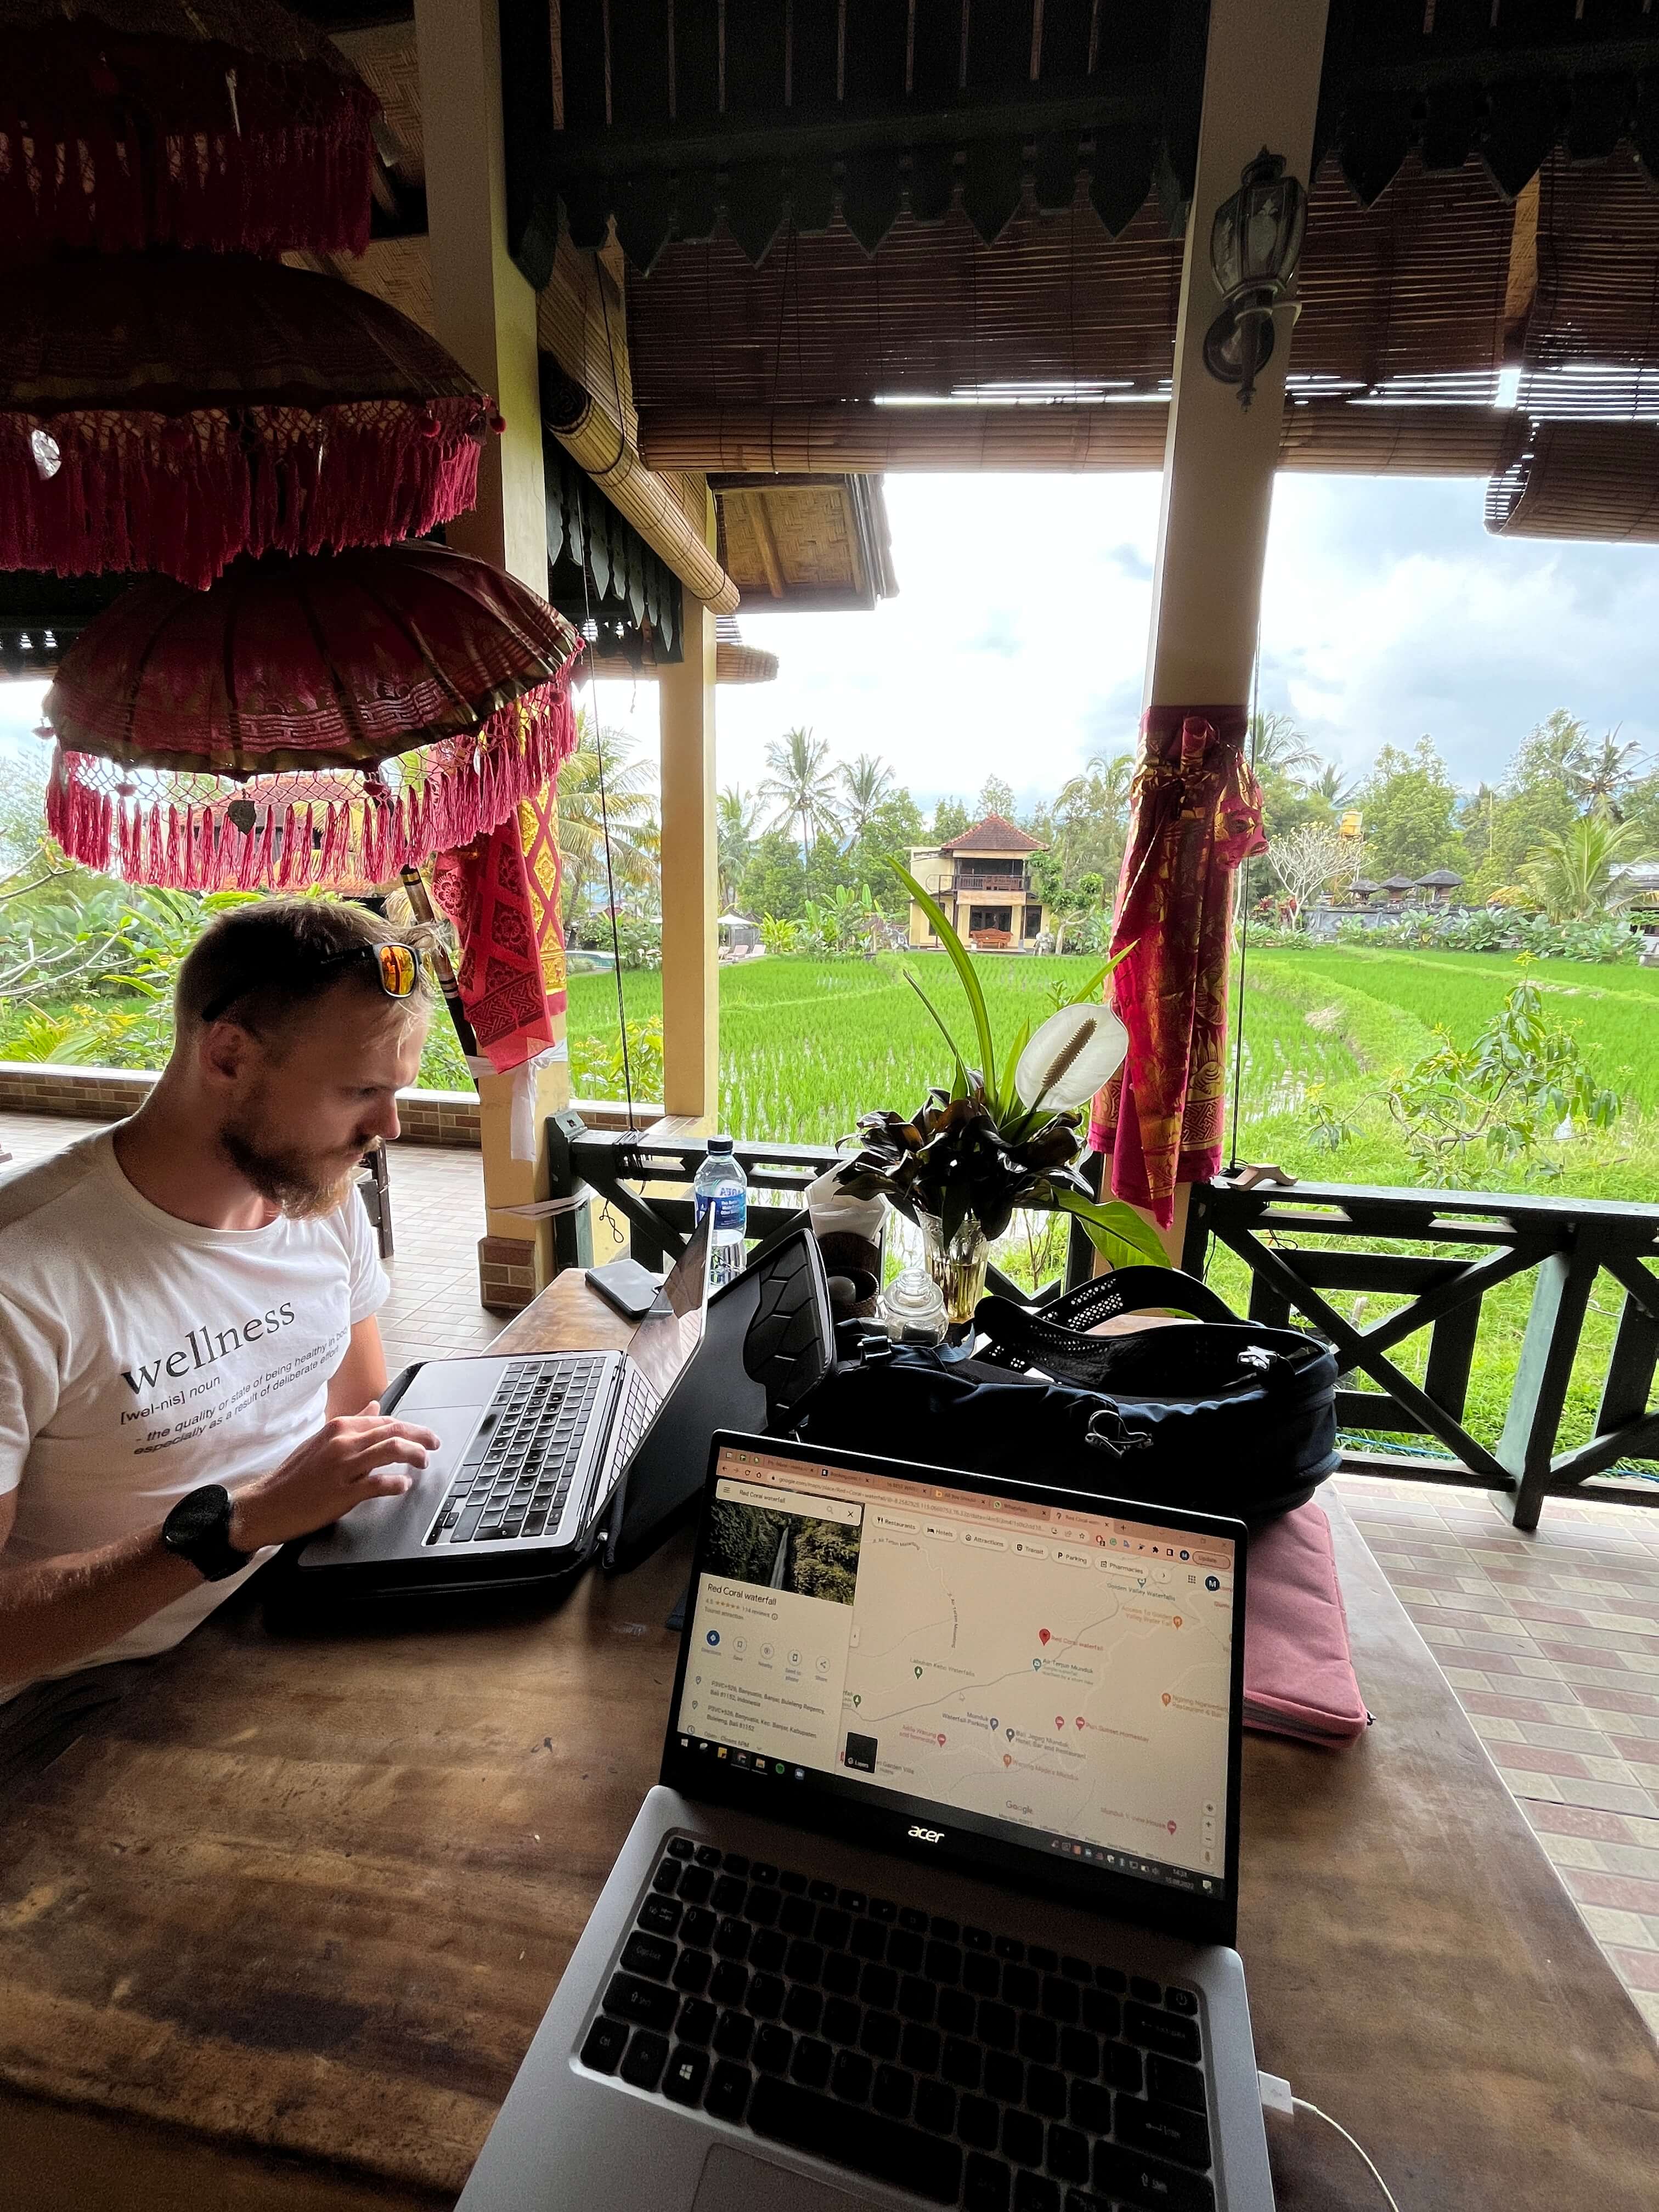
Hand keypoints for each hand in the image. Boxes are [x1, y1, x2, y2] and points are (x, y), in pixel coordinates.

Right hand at [228, 1400, 441, 1550]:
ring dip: (415, 1454)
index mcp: (338, 1428)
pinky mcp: (343, 1492)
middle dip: (421, 1436)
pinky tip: (403, 1486)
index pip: (385, 1420)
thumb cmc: (293, 1476)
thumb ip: (352, 1424)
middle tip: (435, 1444)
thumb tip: (375, 1407)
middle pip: (394, 1430)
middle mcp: (342, 1442)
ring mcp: (343, 1467)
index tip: (421, 1435)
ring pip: (391, 1450)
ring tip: (424, 1462)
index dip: (408, 1427)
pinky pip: (378, 1484)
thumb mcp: (322, 1441)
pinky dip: (396, 1484)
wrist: (265, 1504)